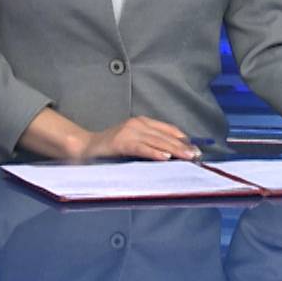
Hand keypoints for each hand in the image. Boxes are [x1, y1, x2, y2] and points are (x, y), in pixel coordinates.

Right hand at [68, 116, 201, 161]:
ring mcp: (129, 132)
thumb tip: (173, 153)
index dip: (182, 139)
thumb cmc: (111, 147)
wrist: (85, 146)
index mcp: (142, 122)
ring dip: (174, 150)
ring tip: (187, 157)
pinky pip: (142, 148)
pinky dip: (154, 153)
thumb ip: (150, 143)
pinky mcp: (121, 142)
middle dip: (182, 146)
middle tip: (196, 155)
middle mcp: (137, 124)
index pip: (168, 129)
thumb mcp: (134, 141)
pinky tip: (165, 158)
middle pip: (165, 135)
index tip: (195, 148)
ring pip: (157, 141)